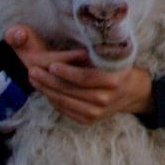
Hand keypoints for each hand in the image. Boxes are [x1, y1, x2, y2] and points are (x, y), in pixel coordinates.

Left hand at [6, 25, 152, 123]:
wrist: (131, 92)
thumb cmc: (117, 69)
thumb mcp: (112, 58)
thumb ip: (94, 54)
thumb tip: (72, 43)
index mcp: (113, 81)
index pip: (85, 78)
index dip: (66, 72)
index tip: (51, 65)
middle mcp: (106, 99)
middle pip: (71, 90)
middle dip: (49, 81)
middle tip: (33, 71)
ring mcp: (97, 113)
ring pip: (65, 102)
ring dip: (46, 91)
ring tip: (34, 80)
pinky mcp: (89, 120)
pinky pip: (66, 111)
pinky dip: (53, 100)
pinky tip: (44, 90)